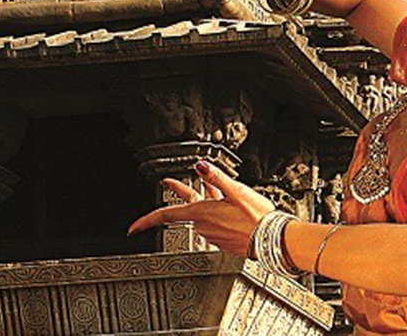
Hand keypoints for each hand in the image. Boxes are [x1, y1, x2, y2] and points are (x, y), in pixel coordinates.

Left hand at [127, 161, 275, 255]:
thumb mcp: (236, 191)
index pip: (166, 216)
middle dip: (179, 193)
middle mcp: (204, 226)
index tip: (133, 228)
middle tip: (168, 184)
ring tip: (212, 188)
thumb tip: (199, 165)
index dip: (146, 220)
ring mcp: (214, 234)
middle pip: (185, 208)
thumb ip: (216, 177)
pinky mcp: (224, 239)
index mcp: (202, 213)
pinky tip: (227, 205)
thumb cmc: (257, 217)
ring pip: (202, 213)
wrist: (273, 241)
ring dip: (205, 201)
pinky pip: (214, 221)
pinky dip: (217, 210)